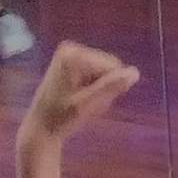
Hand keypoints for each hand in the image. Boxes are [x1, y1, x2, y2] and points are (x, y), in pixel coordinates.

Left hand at [19, 42, 141, 151]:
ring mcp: (71, 54)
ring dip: (99, 90)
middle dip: (103, 87)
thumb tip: (135, 72)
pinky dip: (93, 89)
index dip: (107, 88)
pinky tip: (78, 98)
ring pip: (106, 72)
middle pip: (110, 67)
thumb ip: (111, 87)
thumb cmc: (61, 118)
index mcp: (74, 56)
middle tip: (84, 104)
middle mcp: (72, 49)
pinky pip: (98, 74)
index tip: (86, 102)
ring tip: (80, 103)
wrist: (41, 127)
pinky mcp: (72, 61)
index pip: (113, 67)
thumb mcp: (88, 105)